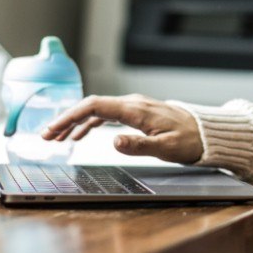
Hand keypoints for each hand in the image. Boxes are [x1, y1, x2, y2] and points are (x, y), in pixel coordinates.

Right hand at [41, 94, 203, 163]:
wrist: (207, 133)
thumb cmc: (190, 141)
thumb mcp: (166, 148)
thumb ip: (139, 145)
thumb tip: (114, 141)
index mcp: (135, 110)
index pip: (94, 106)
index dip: (70, 116)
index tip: (53, 129)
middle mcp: (132, 104)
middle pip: (90, 106)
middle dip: (65, 120)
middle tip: (46, 136)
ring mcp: (133, 107)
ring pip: (96, 110)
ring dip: (74, 122)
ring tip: (57, 137)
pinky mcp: (136, 113)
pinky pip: (106, 114)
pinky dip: (89, 123)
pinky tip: (79, 135)